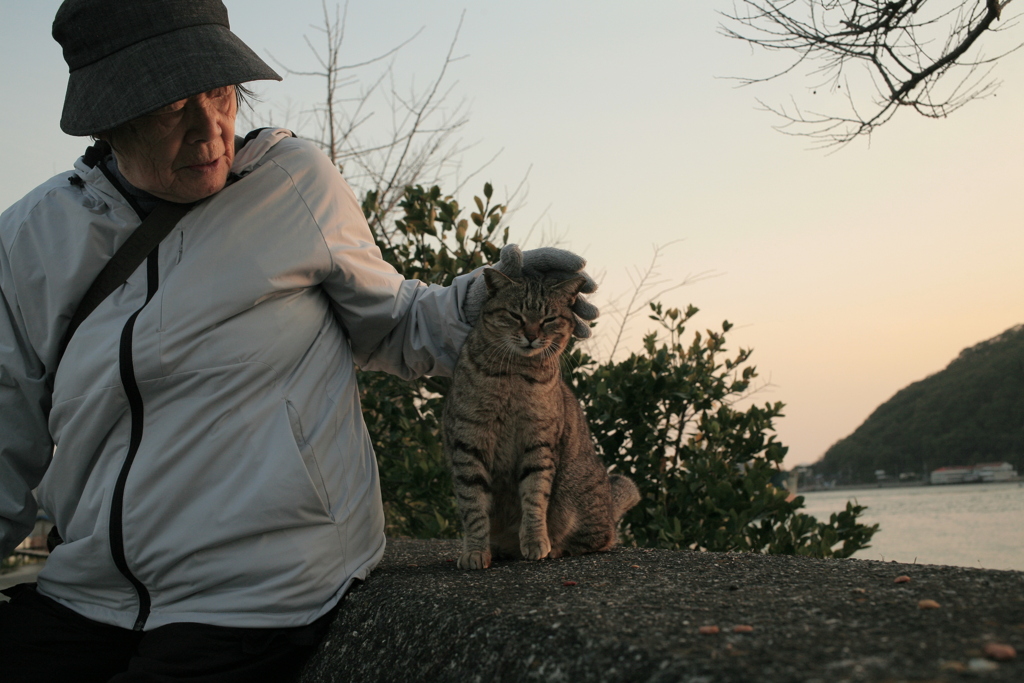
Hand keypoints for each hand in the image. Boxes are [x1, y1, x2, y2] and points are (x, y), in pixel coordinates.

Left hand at [463, 244, 598, 337]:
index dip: (565, 260)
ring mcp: (549, 297)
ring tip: (592, 315)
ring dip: (583, 308)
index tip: (579, 264)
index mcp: (531, 265)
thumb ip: (507, 266)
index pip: (550, 258)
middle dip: (582, 285)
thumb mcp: (494, 279)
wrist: (482, 315)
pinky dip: (575, 327)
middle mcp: (543, 279)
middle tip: (592, 288)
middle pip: (566, 279)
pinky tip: (583, 334)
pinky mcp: (550, 315)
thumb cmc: (487, 292)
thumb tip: (512, 250)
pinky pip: (566, 320)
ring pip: (571, 301)